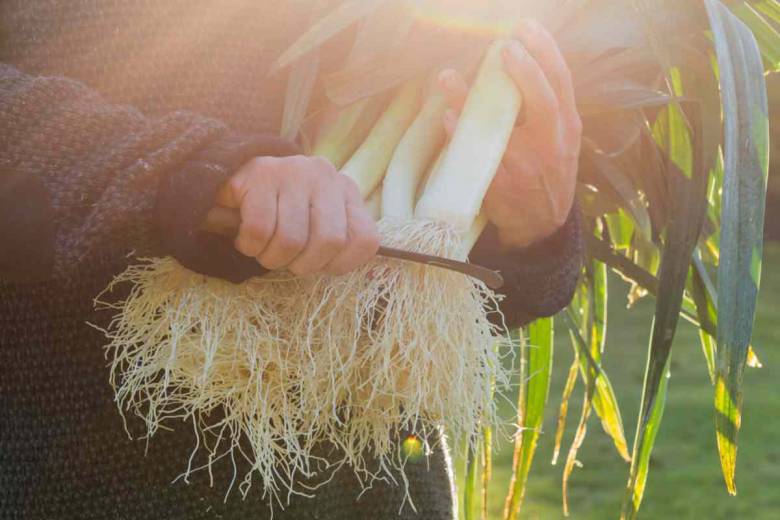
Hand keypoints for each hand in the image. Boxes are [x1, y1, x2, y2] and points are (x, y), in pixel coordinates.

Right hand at [216, 155, 379, 275]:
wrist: (234, 181)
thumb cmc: (281, 214)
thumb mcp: (316, 225)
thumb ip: (335, 242)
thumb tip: (336, 265)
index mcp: (347, 191)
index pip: (365, 240)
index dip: (340, 264)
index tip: (319, 263)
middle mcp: (326, 175)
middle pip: (329, 242)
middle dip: (303, 265)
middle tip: (286, 260)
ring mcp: (295, 171)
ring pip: (291, 240)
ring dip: (272, 258)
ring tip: (264, 249)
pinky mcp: (262, 174)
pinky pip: (259, 230)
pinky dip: (250, 245)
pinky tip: (247, 239)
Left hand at [438, 19, 581, 248]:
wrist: (541, 223)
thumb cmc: (546, 169)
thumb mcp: (558, 137)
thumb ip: (543, 103)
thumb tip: (511, 56)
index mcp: (566, 125)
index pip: (562, 82)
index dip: (546, 52)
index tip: (526, 26)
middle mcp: (552, 144)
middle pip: (545, 103)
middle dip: (526, 72)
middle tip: (503, 46)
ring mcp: (527, 167)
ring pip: (501, 132)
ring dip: (472, 102)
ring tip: (447, 76)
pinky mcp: (502, 187)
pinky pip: (478, 159)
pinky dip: (461, 136)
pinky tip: (445, 116)